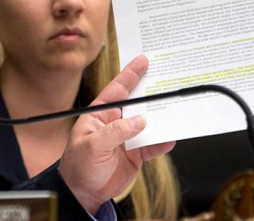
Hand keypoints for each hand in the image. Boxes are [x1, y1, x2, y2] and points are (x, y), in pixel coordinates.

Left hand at [57, 55, 175, 213]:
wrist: (84, 193)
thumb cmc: (78, 167)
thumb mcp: (92, 147)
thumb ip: (115, 132)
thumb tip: (139, 121)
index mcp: (99, 115)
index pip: (117, 90)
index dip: (130, 74)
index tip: (143, 60)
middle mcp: (114, 123)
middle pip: (137, 103)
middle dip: (152, 93)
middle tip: (168, 81)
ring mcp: (127, 137)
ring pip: (148, 123)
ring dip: (161, 118)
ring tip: (175, 111)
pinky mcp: (136, 153)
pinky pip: (153, 144)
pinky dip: (162, 142)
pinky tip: (169, 139)